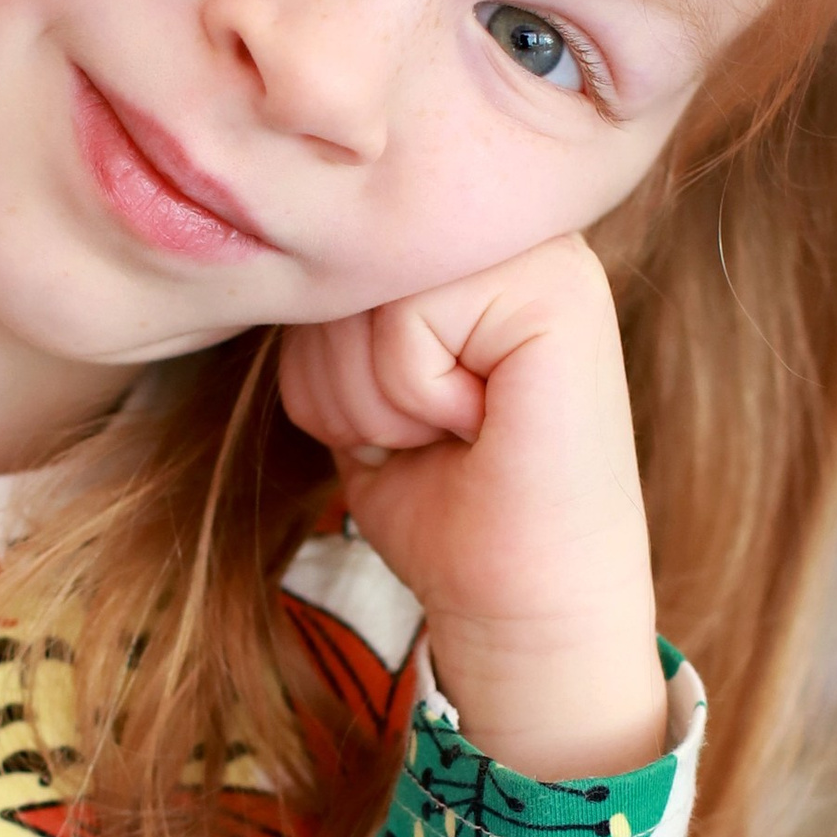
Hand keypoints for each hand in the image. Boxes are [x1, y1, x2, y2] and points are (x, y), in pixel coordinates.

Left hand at [278, 233, 667, 781]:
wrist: (522, 605)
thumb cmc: (446, 507)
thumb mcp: (361, 386)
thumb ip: (334, 310)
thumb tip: (277, 255)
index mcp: (469, 244)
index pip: (329, 254)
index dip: (327, 357)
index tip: (401, 421)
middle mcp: (511, 231)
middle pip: (342, 266)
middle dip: (345, 381)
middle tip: (426, 436)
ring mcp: (544, 253)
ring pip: (367, 293)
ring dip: (377, 399)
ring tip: (451, 434)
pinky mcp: (559, 290)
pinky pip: (407, 317)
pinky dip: (414, 397)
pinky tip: (479, 427)